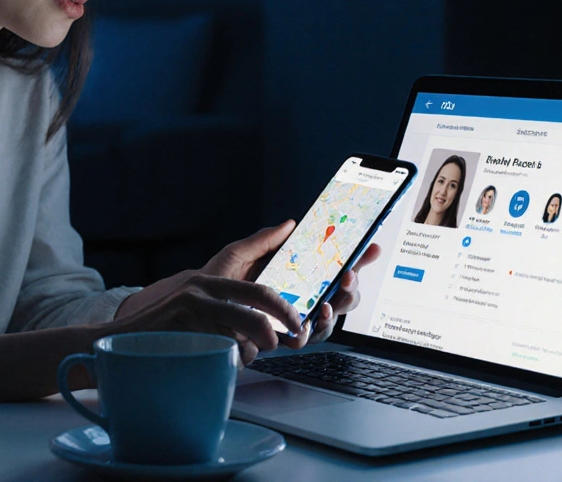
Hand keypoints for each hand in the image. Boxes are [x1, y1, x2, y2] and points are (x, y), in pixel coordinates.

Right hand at [110, 272, 303, 365]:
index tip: (297, 322)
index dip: (283, 307)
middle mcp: (201, 290)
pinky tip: (210, 363)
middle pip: (258, 308)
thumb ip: (224, 315)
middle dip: (276, 327)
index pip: (258, 290)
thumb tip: (264, 334)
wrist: (114, 343)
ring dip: (245, 353)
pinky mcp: (183, 328)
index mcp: (207, 283)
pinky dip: (224, 363)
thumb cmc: (161, 335)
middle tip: (282, 339)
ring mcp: (191, 308)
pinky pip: (221, 351)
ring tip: (233, 357)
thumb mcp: (193, 312)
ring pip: (242, 335)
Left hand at [199, 221, 383, 346]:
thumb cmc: (216, 282)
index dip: (356, 258)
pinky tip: (307, 321)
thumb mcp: (238, 254)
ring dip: (334, 310)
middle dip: (351, 286)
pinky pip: (305, 337)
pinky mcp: (280, 336)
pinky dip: (310, 330)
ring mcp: (293, 318)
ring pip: (328, 318)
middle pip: (341, 295)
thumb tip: (290, 223)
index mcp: (297, 275)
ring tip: (326, 302)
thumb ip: (264, 240)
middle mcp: (301, 298)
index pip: (333, 266)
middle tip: (347, 277)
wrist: (191, 309)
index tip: (371, 248)